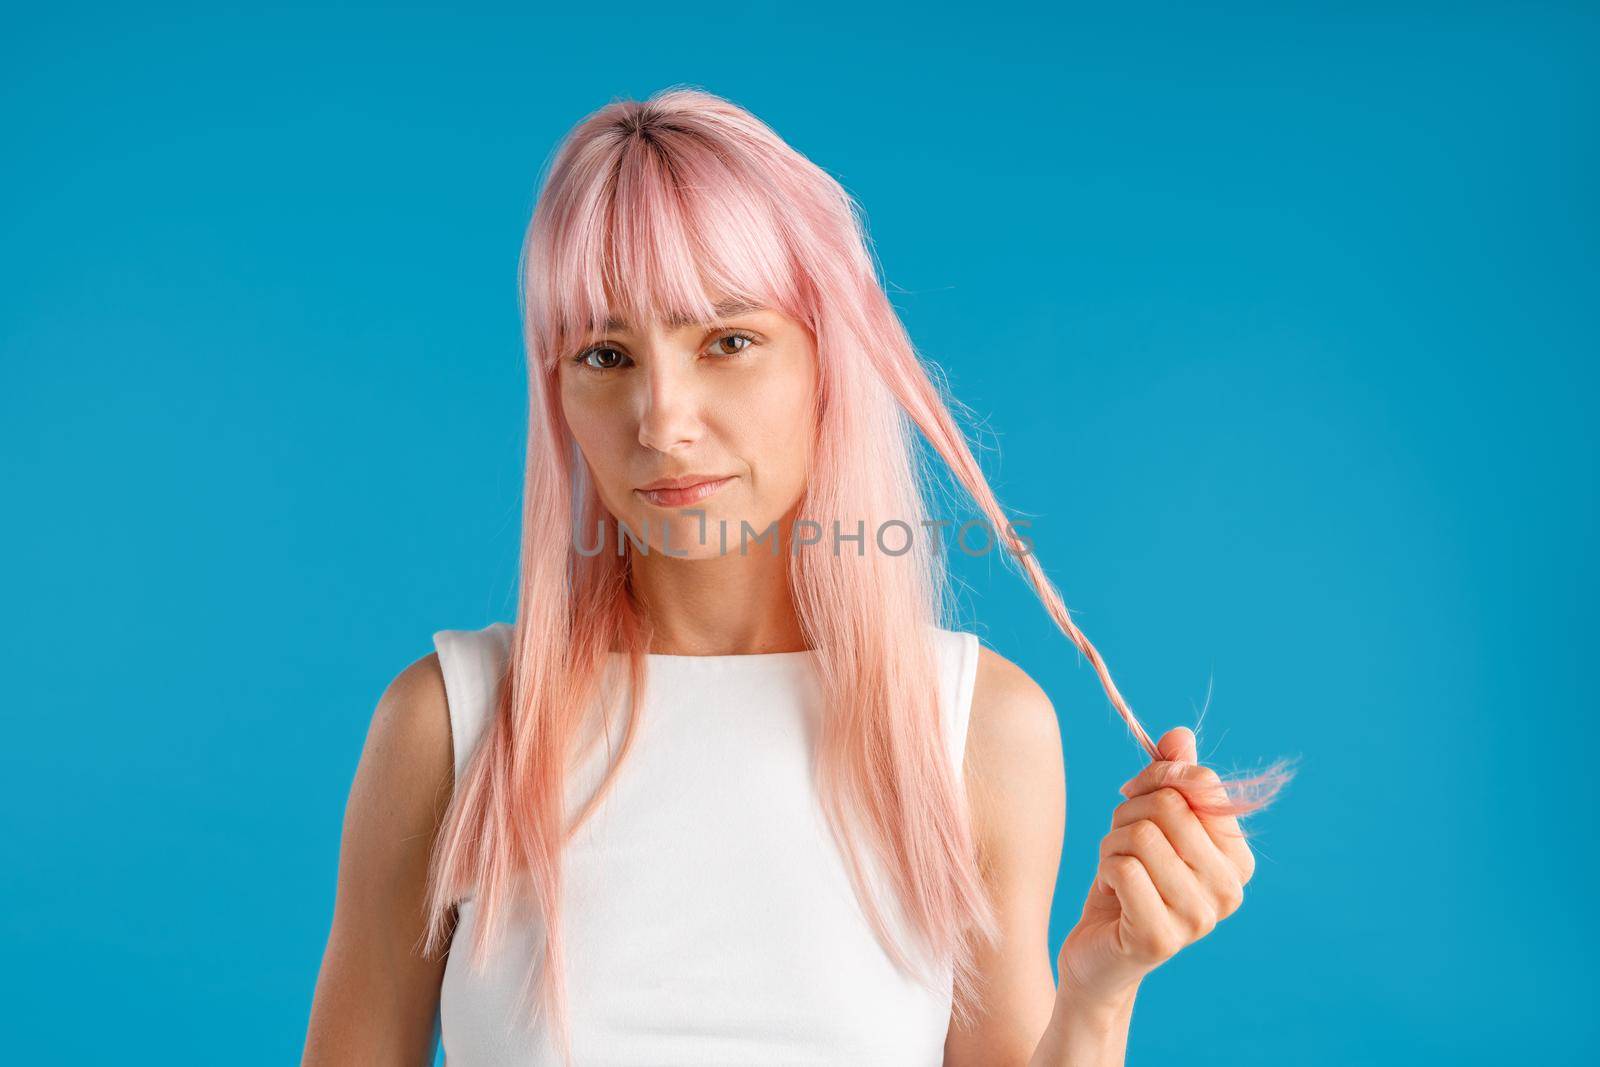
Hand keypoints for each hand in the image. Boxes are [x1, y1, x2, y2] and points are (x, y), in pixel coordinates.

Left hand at [1055, 727, 1256, 1007]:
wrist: (1100, 950)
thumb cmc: (1129, 880)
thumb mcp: (1148, 820)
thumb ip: (1170, 776)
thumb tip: (1179, 735)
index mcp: (1238, 859)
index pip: (1202, 784)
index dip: (1156, 778)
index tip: (1134, 795)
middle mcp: (1229, 891)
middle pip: (1168, 806)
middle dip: (1127, 813)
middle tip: (1120, 839)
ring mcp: (1199, 919)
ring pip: (1142, 836)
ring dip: (1112, 843)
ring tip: (1116, 866)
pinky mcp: (1160, 938)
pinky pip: (1124, 869)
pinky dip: (1105, 869)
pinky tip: (1111, 891)